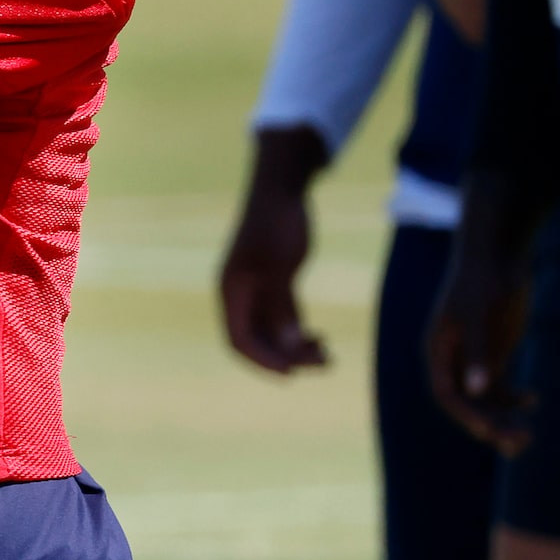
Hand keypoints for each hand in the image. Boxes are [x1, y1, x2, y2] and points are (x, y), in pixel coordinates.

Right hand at [220, 127, 328, 373]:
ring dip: (296, 348)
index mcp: (232, 290)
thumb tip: (289, 347)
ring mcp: (258, 289)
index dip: (263, 361)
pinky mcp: (276, 282)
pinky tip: (320, 339)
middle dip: (287, 357)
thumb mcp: (280, 265)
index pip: (239, 340)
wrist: (283, 186)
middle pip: (257, 340)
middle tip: (323, 362)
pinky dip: (299, 332)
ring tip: (327, 355)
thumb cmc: (277, 222)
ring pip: (273, 332)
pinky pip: (284, 319)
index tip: (291, 374)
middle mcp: (241, 294)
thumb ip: (282, 306)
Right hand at [427, 239, 533, 453]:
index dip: (466, 415)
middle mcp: (455, 359)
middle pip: (468, 403)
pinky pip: (500, 386)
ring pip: (485, 400)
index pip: (447, 393)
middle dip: (490, 425)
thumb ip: (478, 352)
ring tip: (527, 438)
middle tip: (518, 442)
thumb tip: (476, 391)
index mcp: (440, 349)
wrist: (500, 253)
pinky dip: (515, 398)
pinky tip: (533, 399)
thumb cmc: (485, 280)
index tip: (489, 431)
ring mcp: (475, 357)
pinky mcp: (494, 354)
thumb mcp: (482, 314)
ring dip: (503, 419)